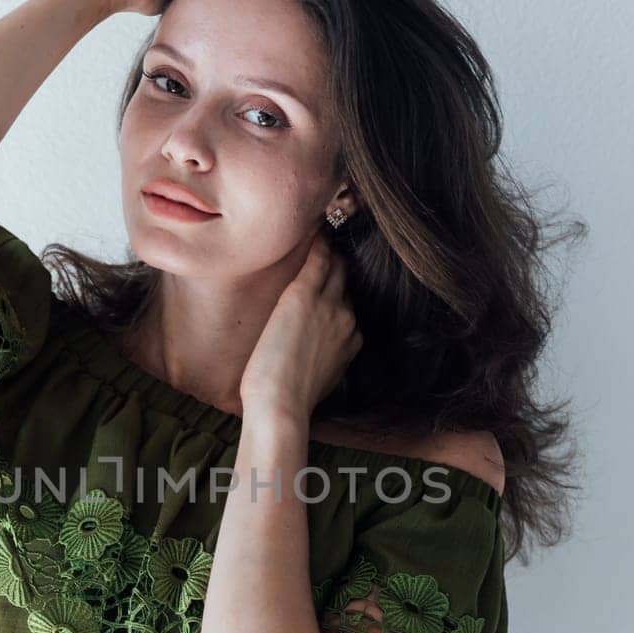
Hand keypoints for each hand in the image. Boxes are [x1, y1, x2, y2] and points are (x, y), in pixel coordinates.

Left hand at [239, 228, 363, 420]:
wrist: (282, 406)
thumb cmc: (290, 401)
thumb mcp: (318, 380)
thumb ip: (323, 360)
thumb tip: (313, 358)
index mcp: (351, 339)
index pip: (348, 304)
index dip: (339, 290)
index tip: (331, 279)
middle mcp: (347, 318)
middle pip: (347, 280)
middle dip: (340, 264)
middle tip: (332, 242)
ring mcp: (328, 305)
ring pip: (336, 265)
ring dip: (331, 248)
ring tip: (323, 226)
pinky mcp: (304, 296)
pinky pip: (318, 258)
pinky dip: (318, 242)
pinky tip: (315, 228)